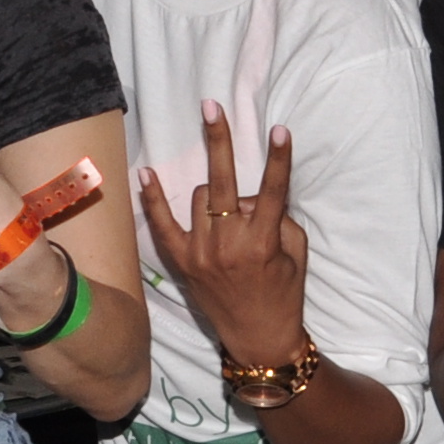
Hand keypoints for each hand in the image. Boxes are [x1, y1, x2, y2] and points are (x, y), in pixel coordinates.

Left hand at [140, 103, 311, 367]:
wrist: (258, 337)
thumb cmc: (284, 292)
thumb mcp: (297, 254)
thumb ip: (280, 218)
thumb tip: (254, 193)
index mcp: (263, 242)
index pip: (273, 191)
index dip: (278, 159)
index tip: (279, 130)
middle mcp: (230, 245)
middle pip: (223, 182)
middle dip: (219, 140)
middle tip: (211, 106)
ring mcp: (202, 253)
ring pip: (202, 197)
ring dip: (216, 193)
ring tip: (230, 213)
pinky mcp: (182, 262)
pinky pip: (163, 225)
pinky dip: (154, 200)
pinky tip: (147, 173)